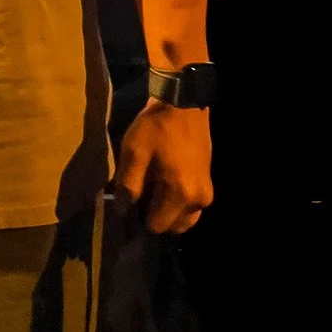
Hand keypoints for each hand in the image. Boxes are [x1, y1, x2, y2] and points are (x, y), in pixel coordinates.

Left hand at [114, 102, 212, 232]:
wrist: (184, 104)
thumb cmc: (156, 127)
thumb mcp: (134, 152)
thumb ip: (128, 185)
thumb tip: (123, 211)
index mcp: (180, 194)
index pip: (157, 226)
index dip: (139, 218)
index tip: (129, 203)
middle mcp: (198, 200)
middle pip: (172, 226)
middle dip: (154, 216)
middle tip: (140, 196)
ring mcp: (206, 193)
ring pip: (183, 218)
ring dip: (166, 211)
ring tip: (150, 189)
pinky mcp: (208, 184)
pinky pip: (190, 206)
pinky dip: (176, 202)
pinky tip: (162, 182)